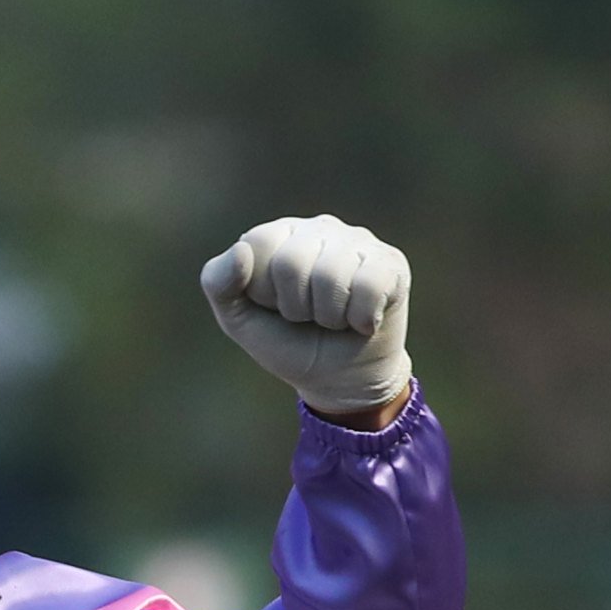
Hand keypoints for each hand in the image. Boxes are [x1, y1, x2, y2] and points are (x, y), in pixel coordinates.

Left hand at [203, 215, 412, 422]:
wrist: (338, 381)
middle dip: (294, 307)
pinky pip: (369, 286)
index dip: (263, 290)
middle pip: (292, 261)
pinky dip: (360, 319)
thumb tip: (242, 250)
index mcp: (280, 234)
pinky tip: (361, 320)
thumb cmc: (288, 342)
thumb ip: (219, 283)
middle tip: (306, 318)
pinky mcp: (391, 263)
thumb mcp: (239, 319)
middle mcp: (320, 228)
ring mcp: (359, 242)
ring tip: (333, 319)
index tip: (274, 307)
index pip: (259, 244)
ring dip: (328, 317)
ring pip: (332, 276)